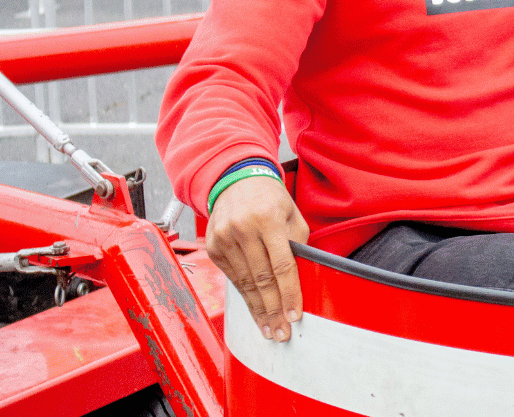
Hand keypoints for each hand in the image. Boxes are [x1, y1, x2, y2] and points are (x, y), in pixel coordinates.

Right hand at [205, 175, 308, 341]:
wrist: (235, 180)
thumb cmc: (271, 199)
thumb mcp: (292, 214)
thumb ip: (297, 243)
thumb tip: (301, 278)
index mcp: (268, 219)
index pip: (282, 265)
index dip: (289, 293)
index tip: (295, 315)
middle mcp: (243, 230)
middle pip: (261, 279)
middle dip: (273, 310)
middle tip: (281, 333)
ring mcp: (224, 239)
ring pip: (244, 283)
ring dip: (258, 310)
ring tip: (269, 330)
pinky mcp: (213, 247)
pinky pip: (232, 277)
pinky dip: (244, 296)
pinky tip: (254, 311)